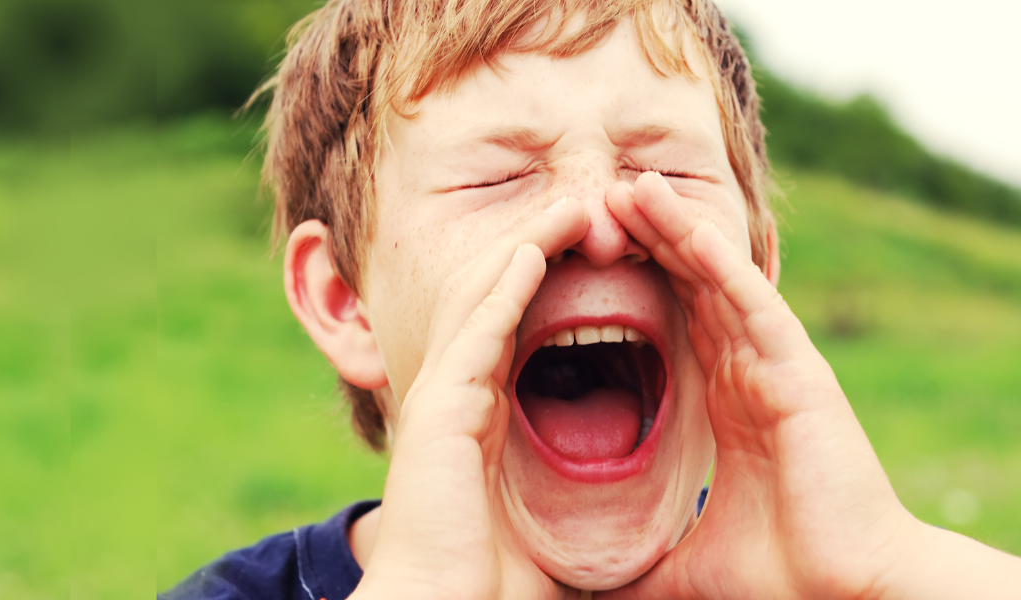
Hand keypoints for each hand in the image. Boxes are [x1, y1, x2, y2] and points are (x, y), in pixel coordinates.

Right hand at [351, 198, 588, 599]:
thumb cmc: (487, 582)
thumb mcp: (541, 521)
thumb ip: (568, 497)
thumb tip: (622, 507)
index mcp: (475, 420)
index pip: (510, 330)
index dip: (546, 287)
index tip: (591, 260)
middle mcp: (452, 396)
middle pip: (493, 298)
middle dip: (536, 249)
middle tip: (584, 212)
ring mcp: (440, 395)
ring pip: (481, 296)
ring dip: (526, 246)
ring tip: (571, 208)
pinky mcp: (439, 403)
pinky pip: (478, 325)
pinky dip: (508, 281)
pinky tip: (539, 246)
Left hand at [598, 172, 915, 598]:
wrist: (843, 595)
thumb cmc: (779, 574)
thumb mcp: (680, 558)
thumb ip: (634, 553)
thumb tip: (584, 577)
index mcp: (724, 399)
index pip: (672, 320)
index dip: (635, 280)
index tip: (588, 250)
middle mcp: (748, 370)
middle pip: (689, 285)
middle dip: (649, 237)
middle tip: (603, 196)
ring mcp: (774, 365)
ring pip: (717, 280)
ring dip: (676, 229)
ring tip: (631, 185)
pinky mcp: (798, 371)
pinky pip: (753, 304)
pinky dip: (719, 263)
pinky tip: (685, 227)